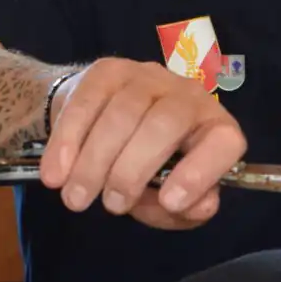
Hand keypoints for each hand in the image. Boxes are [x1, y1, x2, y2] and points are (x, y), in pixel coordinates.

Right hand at [42, 59, 247, 228]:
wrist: (98, 121)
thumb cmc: (143, 167)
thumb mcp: (165, 197)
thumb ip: (183, 210)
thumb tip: (197, 207)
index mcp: (213, 128)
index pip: (224, 141)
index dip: (200, 172)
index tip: (170, 202)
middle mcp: (188, 94)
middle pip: (165, 124)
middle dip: (133, 170)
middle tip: (111, 205)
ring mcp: (147, 77)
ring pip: (123, 114)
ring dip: (95, 162)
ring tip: (77, 199)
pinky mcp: (107, 71)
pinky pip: (87, 103)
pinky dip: (68, 143)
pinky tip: (56, 175)